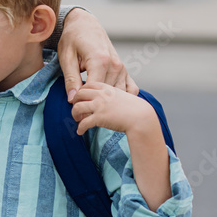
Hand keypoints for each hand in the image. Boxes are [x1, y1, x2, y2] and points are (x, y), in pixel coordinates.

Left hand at [57, 8, 137, 101]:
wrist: (85, 25)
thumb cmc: (72, 39)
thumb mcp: (66, 58)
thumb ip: (71, 79)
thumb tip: (72, 100)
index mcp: (100, 60)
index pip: (94, 91)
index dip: (82, 101)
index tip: (73, 104)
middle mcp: (115, 65)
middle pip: (107, 95)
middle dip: (93, 104)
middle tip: (80, 108)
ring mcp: (122, 68)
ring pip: (118, 95)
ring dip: (106, 102)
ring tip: (91, 103)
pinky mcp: (125, 70)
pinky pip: (130, 90)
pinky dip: (120, 97)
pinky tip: (107, 100)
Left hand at [71, 82, 170, 209]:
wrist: (142, 118)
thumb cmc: (134, 108)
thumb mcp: (122, 95)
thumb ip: (111, 93)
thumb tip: (103, 96)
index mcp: (107, 87)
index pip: (88, 84)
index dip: (81, 90)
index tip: (79, 97)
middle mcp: (101, 94)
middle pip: (80, 94)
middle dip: (74, 101)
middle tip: (75, 108)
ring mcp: (100, 105)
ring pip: (77, 107)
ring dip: (74, 114)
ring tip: (77, 120)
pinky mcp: (100, 118)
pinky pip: (84, 123)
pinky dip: (80, 128)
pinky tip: (80, 132)